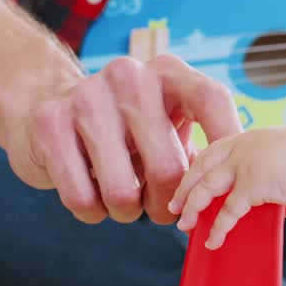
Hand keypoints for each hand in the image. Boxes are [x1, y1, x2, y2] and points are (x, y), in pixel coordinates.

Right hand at [5, 55, 241, 225]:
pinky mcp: (50, 123)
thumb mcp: (168, 122)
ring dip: (128, 212)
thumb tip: (236, 194)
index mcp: (168, 72)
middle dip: (167, 205)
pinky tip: (93, 195)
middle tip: (161, 209)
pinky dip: (93, 212)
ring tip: (124, 198)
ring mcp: (86, 97)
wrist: (49, 105)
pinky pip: (83, 198)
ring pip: (123, 192)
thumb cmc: (127, 127)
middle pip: (168, 168)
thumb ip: (202, 149)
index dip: (227, 140)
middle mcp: (129, 76)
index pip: (211, 100)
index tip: (233, 181)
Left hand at [169, 127, 285, 249]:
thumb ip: (278, 180)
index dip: (197, 168)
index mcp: (245, 140)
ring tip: (184, 225)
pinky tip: (212, 240)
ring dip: (192, 209)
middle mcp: (238, 151)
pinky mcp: (250, 187)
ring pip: (204, 190)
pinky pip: (228, 212)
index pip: (212, 152)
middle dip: (185, 189)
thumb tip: (283, 205)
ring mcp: (241, 168)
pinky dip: (218, 228)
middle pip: (199, 170)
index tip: (189, 180)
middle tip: (175, 206)